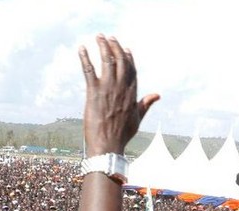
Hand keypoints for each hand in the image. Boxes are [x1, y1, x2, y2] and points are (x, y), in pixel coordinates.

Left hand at [79, 35, 159, 156]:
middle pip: (121, 61)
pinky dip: (85, 58)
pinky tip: (81, 48)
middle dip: (115, 47)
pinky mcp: (94, 93)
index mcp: (132, 94)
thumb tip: (157, 94)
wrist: (108, 146)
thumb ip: (146, 104)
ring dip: (103, 46)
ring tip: (98, 37)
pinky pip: (89, 70)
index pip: (132, 70)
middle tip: (109, 38)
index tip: (125, 48)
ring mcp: (108, 89)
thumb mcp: (137, 119)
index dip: (128, 57)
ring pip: (107, 61)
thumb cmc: (121, 135)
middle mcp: (122, 88)